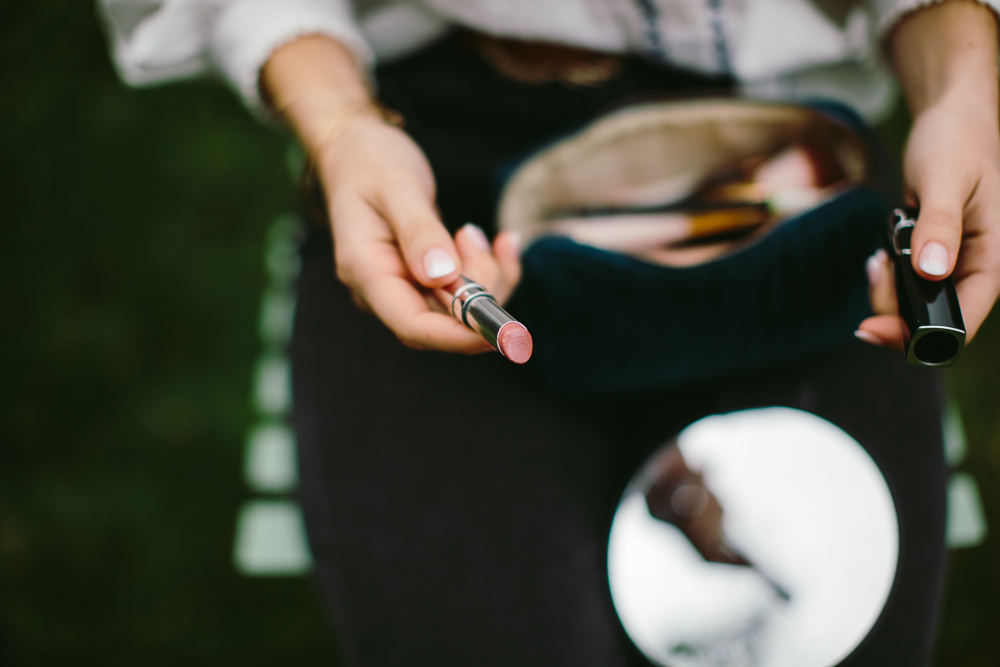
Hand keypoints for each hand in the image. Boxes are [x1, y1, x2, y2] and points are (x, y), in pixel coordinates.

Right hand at [261, 35, 520, 353]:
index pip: (412, 325)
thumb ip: (419, 231)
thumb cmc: (370, 161)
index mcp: (365, 271)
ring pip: (459, 309)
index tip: (500, 330)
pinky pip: (465, 291)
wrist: (357, 149)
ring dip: (486, 276)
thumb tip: (442, 277)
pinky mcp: (423, 279)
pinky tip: (501, 241)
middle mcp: (382, 288)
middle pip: (441, 322)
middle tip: (488, 242)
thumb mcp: (396, 185)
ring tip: (475, 231)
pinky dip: (491, 270)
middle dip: (479, 296)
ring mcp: (403, 285)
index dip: (457, 335)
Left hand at [857, 0, 999, 347]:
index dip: (918, 336)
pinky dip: (887, 276)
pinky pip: (906, 283)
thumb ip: (938, 226)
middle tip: (874, 273)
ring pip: (915, 305)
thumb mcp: (945, 180)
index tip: (873, 328)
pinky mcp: (933, 257)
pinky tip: (880, 255)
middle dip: (894, 311)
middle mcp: (975, 268)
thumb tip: (931, 270)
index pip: (961, 321)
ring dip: (887, 292)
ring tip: (877, 259)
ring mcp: (953, 264)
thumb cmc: (956, 142)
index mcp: (993, 258)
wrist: (950, 118)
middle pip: (931, 320)